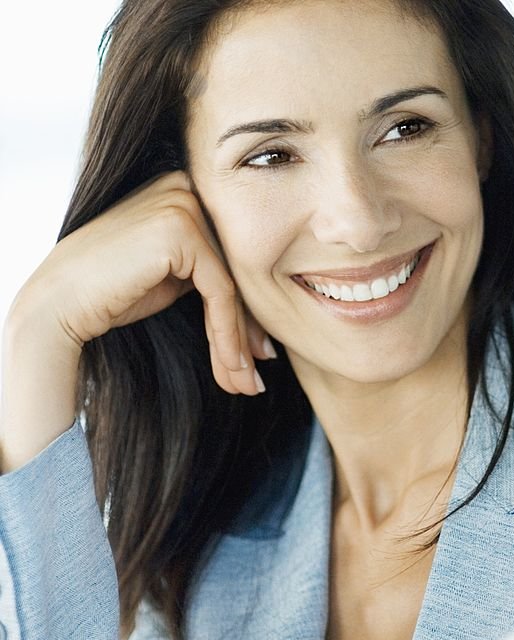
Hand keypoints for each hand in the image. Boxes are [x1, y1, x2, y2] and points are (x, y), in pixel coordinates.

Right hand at [1, 171, 269, 471]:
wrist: (58, 303)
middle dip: (247, 333)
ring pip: (233, 286)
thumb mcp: (174, 277)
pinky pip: (221, 292)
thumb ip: (213, 274)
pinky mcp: (181, 229)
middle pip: (236, 271)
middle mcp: (186, 186)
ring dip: (239, 343)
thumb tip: (262, 309)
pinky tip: (232, 368)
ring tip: (245, 384)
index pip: (230, 257)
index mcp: (185, 189)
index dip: (246, 313)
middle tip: (255, 380)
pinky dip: (228, 335)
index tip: (258, 357)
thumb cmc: (111, 292)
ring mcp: (182, 203)